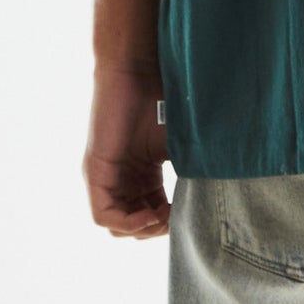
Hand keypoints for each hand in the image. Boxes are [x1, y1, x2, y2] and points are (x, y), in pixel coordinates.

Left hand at [84, 66, 171, 237]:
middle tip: (175, 219)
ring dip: (143, 229)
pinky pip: (104, 215)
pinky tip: (149, 215)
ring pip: (118, 225)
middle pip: (134, 225)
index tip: (188, 215)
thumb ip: (188, 174)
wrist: (138, 74)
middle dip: (156, 229)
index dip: (169, 222)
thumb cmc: (161, 101)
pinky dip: (127, 223)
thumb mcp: (180, 146)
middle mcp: (121, 179)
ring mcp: (106, 178)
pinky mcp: (95, 173)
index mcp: (142, 174)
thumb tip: (209, 202)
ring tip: (163, 217)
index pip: (152, 214)